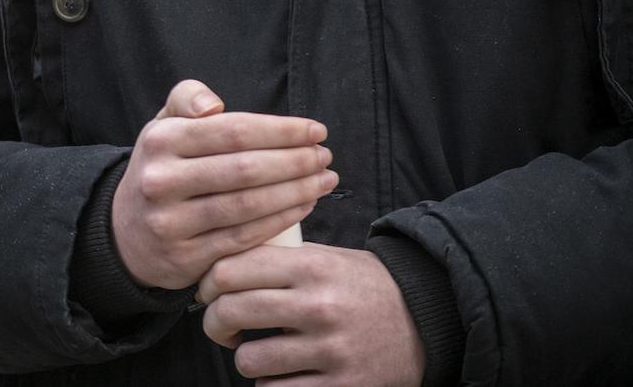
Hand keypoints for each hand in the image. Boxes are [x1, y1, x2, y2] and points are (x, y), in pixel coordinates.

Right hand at [112, 80, 334, 289]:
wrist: (127, 233)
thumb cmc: (162, 170)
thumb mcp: (162, 126)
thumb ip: (186, 98)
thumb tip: (214, 105)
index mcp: (160, 140)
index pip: (233, 131)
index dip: (281, 131)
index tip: (315, 130)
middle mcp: (161, 180)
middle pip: (245, 169)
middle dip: (295, 161)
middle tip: (324, 157)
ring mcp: (172, 222)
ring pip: (248, 205)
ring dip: (296, 191)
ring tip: (324, 180)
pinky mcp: (186, 257)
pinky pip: (244, 237)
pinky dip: (281, 220)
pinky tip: (303, 206)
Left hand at [197, 242, 423, 385]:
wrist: (426, 320)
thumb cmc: (362, 286)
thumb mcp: (323, 258)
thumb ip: (274, 261)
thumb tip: (213, 272)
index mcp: (309, 266)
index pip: (229, 270)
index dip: (206, 284)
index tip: (208, 293)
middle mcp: (318, 305)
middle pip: (231, 311)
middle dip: (214, 323)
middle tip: (222, 327)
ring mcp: (330, 349)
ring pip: (248, 359)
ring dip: (245, 359)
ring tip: (259, 351)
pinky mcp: (342, 385)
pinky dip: (269, 385)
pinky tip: (281, 374)